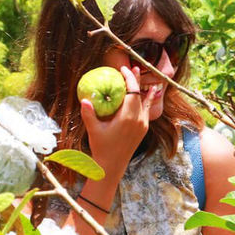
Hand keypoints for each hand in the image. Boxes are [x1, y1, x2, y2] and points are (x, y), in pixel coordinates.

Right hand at [81, 65, 156, 180]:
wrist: (112, 166)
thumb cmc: (101, 148)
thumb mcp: (93, 130)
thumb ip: (89, 114)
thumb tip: (84, 99)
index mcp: (128, 118)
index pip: (132, 92)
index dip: (129, 78)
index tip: (123, 69)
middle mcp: (139, 120)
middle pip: (140, 94)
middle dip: (135, 80)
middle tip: (132, 67)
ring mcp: (143, 125)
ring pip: (145, 101)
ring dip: (142, 88)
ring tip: (140, 75)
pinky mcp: (143, 129)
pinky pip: (147, 110)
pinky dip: (147, 100)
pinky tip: (150, 92)